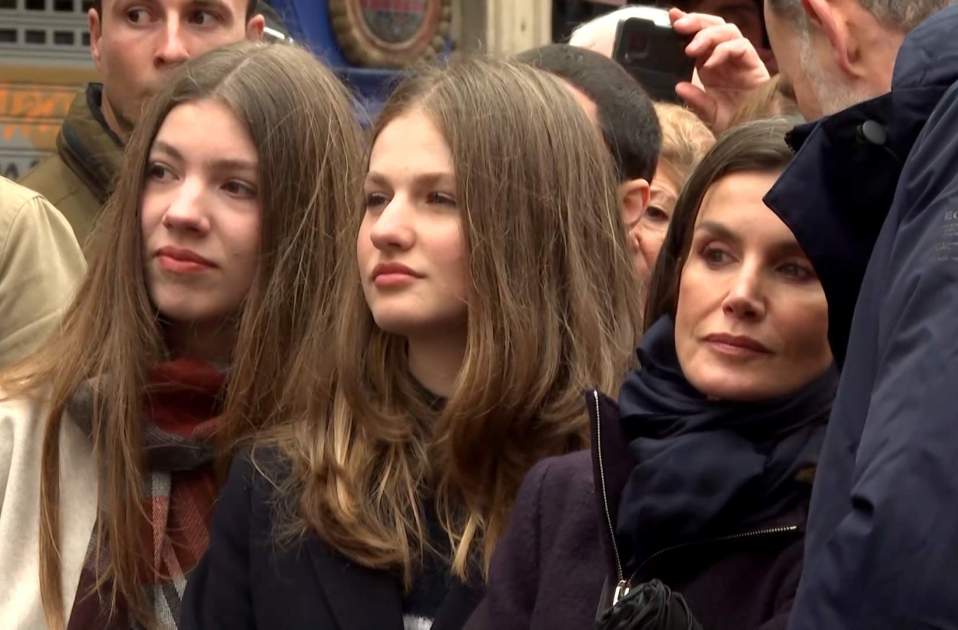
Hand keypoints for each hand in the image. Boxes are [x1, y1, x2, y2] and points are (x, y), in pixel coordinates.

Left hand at [670, 8, 771, 132]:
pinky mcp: (754, 65)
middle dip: (696, 21)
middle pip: (714, 25)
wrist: (754, 134)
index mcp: (710, 65)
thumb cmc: (733, 123)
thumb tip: (679, 87)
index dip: (688, 23)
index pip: (699, 36)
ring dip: (708, 35)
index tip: (672, 16)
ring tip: (691, 50)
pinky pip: (741, 47)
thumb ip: (694, 99)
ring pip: (728, 31)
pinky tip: (710, 63)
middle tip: (678, 25)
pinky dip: (724, 50)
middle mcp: (725, 58)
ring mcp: (740, 60)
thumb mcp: (707, 113)